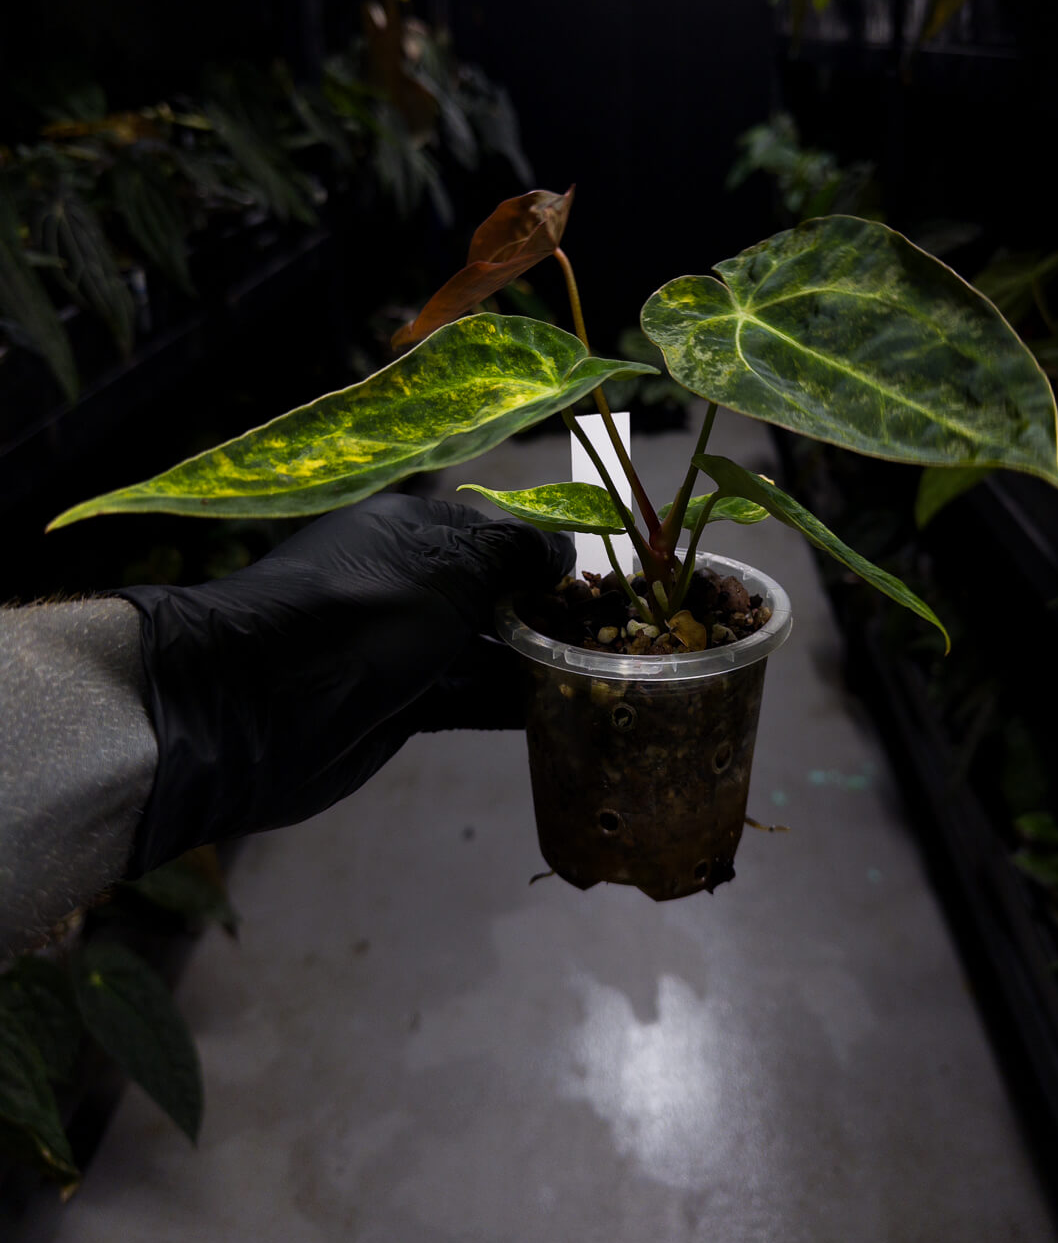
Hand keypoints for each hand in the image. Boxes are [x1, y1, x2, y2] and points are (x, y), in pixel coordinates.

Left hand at [118, 494, 572, 874]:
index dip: (550, 558)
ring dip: (538, 662)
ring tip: (604, 676)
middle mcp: (410, 583)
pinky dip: (512, 702)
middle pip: (496, 595)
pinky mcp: (402, 707)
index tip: (605, 586)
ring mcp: (404, 648)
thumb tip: (561, 552)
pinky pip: (471, 697)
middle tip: (616, 638)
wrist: (256, 705)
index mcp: (413, 531)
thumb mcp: (447, 564)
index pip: (499, 535)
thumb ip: (512, 552)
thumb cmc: (358, 613)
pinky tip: (563, 711)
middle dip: (550, 613)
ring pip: (488, 650)